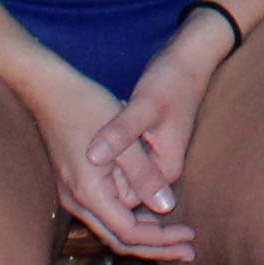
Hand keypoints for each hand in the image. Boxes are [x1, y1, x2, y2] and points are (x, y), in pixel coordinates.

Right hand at [26, 62, 196, 264]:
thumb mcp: (126, 138)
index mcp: (89, 192)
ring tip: (176, 235)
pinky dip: (130, 217)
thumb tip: (167, 207)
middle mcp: (77, 200)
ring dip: (144, 233)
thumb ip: (145, 174)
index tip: (189, 237)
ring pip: (111, 226)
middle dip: (155, 246)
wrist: (51, 90)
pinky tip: (150, 210)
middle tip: (189, 250)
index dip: (160, 239)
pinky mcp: (76, 183)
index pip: (127, 232)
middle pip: (118, 238)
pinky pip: (106, 211)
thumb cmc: (88, 106)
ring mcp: (73, 193)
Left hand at [85, 13, 232, 244]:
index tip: (77, 167)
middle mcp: (163, 172)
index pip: (126, 203)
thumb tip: (94, 158)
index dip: (100, 191)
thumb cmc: (169, 81)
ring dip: (103, 170)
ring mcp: (155, 161)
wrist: (187, 61)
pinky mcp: (147, 149)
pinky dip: (108, 158)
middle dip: (100, 180)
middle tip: (76, 154)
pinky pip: (123, 166)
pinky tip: (95, 139)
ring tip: (84, 142)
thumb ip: (121, 134)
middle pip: (124, 197)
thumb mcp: (144, 106)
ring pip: (121, 180)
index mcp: (166, 170)